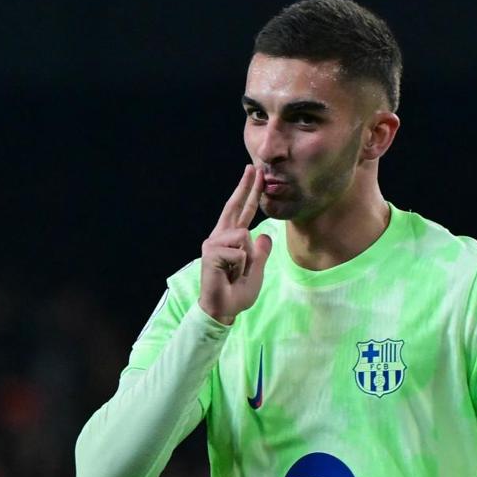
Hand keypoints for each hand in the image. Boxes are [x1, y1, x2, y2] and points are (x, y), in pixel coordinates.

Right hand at [198, 165, 272, 324]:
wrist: (223, 308)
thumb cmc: (237, 292)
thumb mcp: (257, 270)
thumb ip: (261, 253)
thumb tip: (265, 236)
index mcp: (230, 240)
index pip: (242, 212)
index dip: (247, 193)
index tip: (253, 174)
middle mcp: (219, 237)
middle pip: (235, 207)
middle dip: (245, 187)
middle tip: (254, 167)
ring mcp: (213, 243)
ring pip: (243, 236)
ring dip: (246, 259)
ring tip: (235, 272)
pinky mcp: (211, 252)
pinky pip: (239, 252)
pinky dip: (240, 266)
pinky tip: (229, 275)